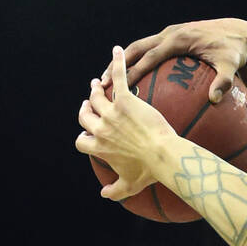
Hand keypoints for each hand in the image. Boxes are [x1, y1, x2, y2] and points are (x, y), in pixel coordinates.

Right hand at [76, 46, 174, 200]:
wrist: (165, 156)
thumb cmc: (151, 172)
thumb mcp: (130, 185)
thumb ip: (115, 190)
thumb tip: (104, 195)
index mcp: (99, 147)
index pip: (81, 140)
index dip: (83, 135)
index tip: (87, 132)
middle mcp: (101, 128)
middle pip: (84, 114)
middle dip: (84, 107)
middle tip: (89, 101)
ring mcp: (112, 113)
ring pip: (96, 96)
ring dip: (94, 88)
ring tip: (96, 82)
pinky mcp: (126, 100)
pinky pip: (119, 77)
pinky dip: (118, 62)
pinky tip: (118, 50)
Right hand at [103, 18, 246, 104]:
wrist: (239, 32)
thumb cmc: (235, 52)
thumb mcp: (231, 67)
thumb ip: (223, 83)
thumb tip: (214, 100)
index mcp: (179, 40)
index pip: (150, 56)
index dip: (134, 70)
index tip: (120, 86)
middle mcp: (170, 34)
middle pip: (136, 49)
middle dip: (118, 65)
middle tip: (102, 82)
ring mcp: (170, 33)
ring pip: (140, 47)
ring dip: (124, 61)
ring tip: (109, 80)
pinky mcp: (173, 37)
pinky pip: (151, 49)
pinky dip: (140, 60)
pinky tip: (135, 78)